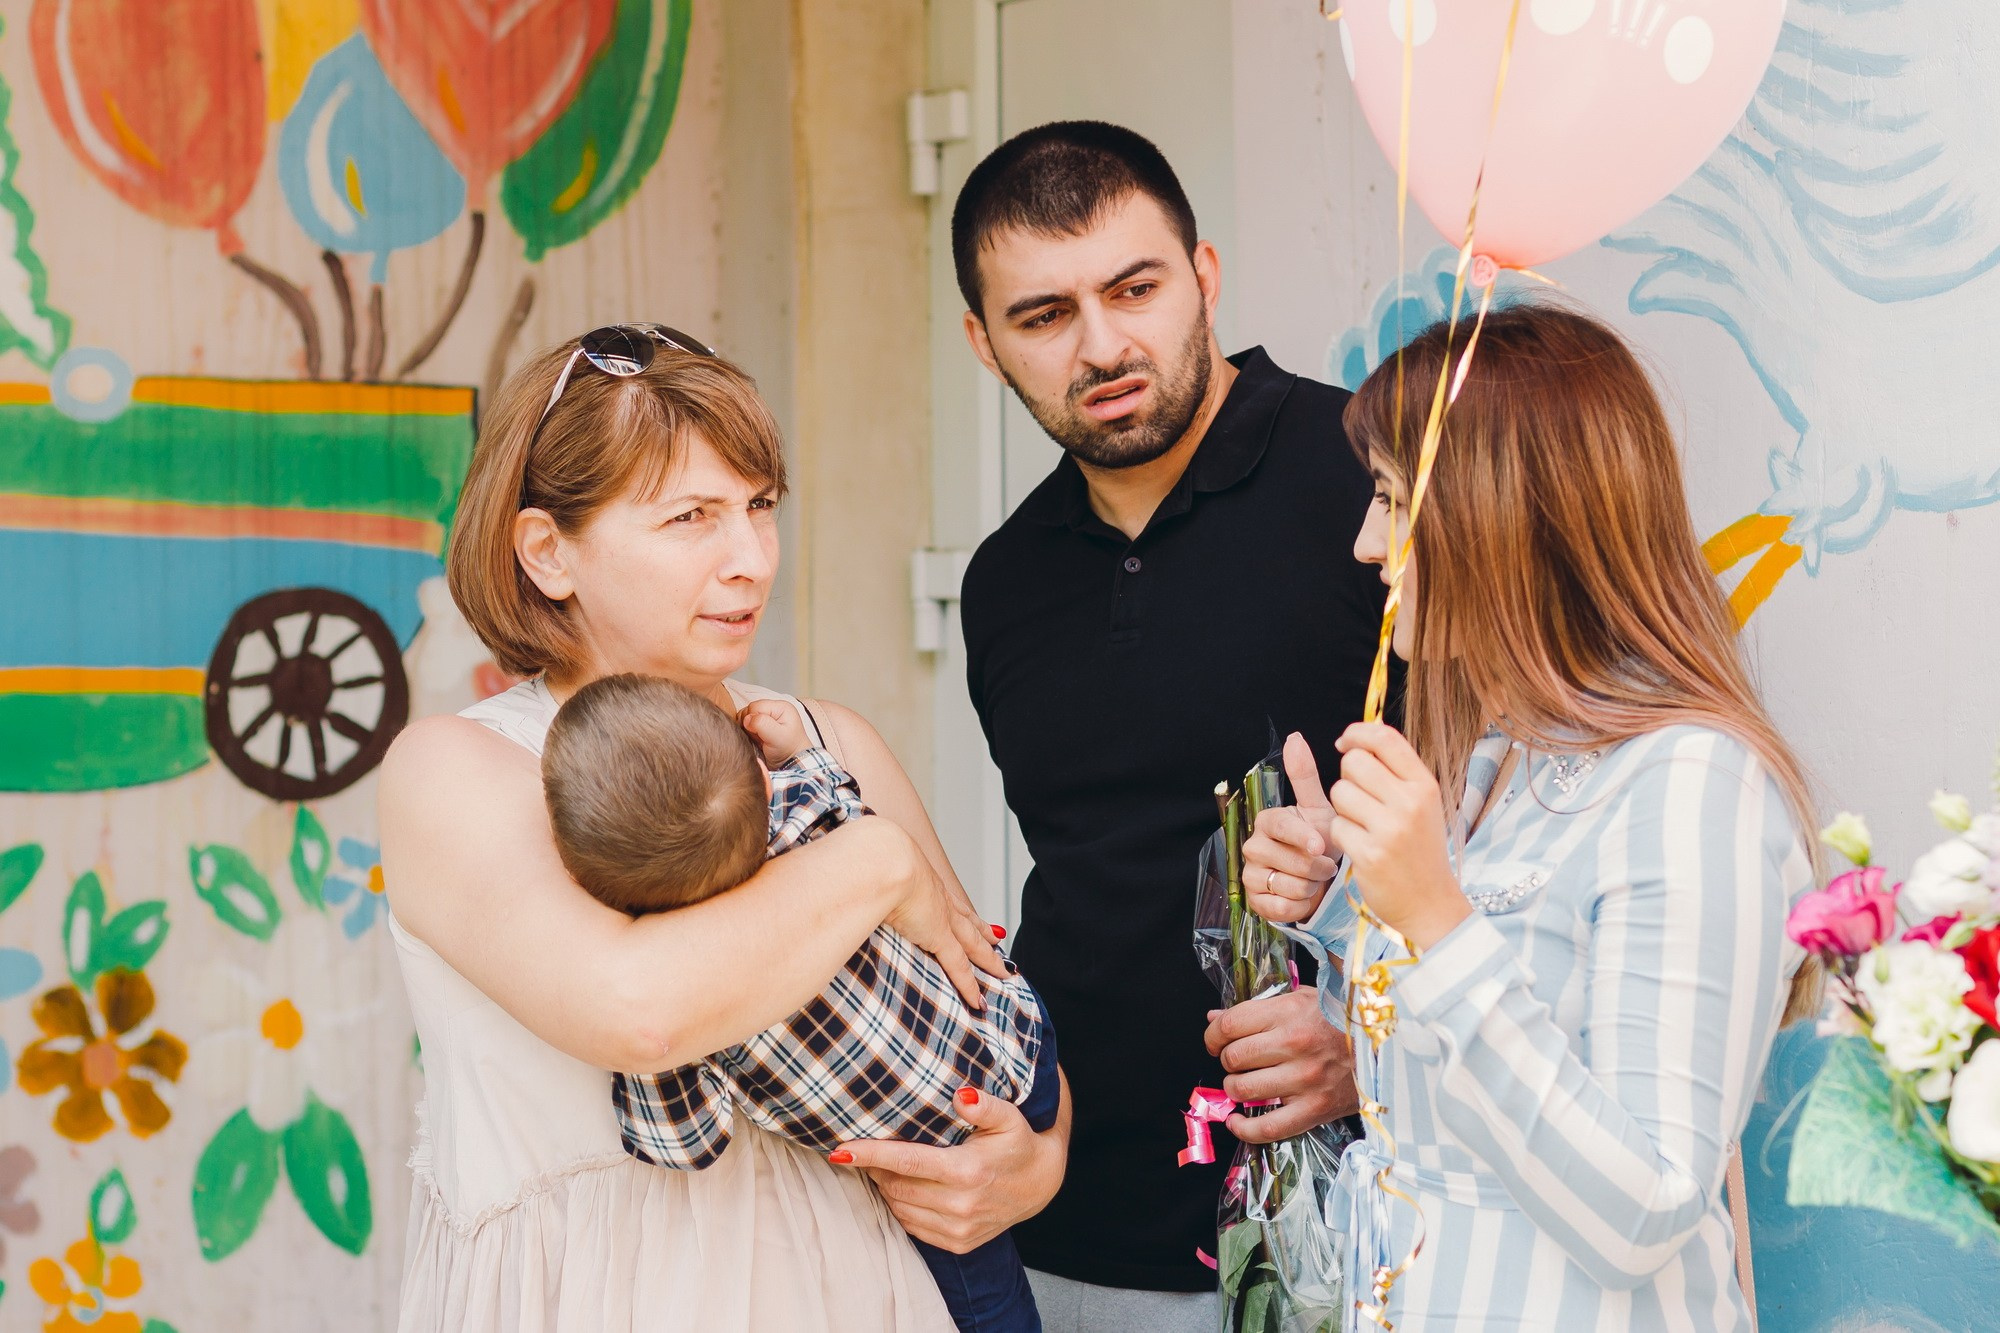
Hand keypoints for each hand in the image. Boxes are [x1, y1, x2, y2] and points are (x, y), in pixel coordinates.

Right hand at [739, 699, 807, 765]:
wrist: (792, 762)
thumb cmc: (788, 750)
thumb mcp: (777, 736)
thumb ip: (761, 724)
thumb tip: (747, 719)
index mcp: (780, 707)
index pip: (755, 706)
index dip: (752, 719)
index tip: (760, 733)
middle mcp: (774, 709)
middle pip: (749, 710)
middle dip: (750, 725)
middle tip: (760, 737)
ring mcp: (768, 717)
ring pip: (747, 717)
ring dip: (748, 729)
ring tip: (760, 739)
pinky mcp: (763, 726)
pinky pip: (748, 725)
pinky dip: (749, 733)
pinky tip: (757, 740)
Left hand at [833, 1076, 1069, 1252]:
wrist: (1041, 1185)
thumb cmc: (1019, 1143)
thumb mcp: (1009, 1118)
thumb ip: (986, 1105)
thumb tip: (961, 1095)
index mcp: (967, 1172)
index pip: (906, 1161)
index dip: (870, 1154)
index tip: (841, 1149)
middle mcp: (960, 1205)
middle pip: (896, 1185)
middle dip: (874, 1167)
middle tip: (864, 1148)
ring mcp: (958, 1230)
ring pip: (900, 1208)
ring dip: (885, 1188)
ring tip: (880, 1166)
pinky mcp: (957, 1244)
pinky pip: (912, 1227)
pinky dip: (900, 1207)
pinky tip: (901, 1189)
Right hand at [872, 818, 1008, 1008]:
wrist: (882, 859)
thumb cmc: (869, 859)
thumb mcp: (871, 869)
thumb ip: (863, 880)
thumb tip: (844, 885)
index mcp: (922, 880)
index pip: (948, 900)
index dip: (960, 910)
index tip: (972, 916)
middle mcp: (937, 898)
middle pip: (968, 921)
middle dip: (984, 933)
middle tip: (999, 939)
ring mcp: (941, 918)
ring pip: (973, 944)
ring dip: (988, 960)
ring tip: (1003, 971)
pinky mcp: (939, 936)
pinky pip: (959, 967)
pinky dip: (969, 985)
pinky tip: (978, 1000)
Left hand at [1203, 988, 1356, 1141]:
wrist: (1388, 1047)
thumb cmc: (1342, 1020)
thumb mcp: (1302, 999)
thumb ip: (1258, 1008)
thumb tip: (1214, 1018)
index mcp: (1290, 1013)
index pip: (1230, 1025)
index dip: (1213, 1034)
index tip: (1215, 1040)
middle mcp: (1295, 1045)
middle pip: (1233, 1057)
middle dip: (1227, 1060)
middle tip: (1238, 1061)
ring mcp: (1305, 1080)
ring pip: (1243, 1090)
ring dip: (1235, 1088)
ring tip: (1245, 1082)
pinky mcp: (1315, 1110)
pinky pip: (1267, 1128)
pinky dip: (1244, 1129)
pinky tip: (1237, 1122)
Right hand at [1244, 733, 1342, 924]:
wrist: (1324, 882)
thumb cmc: (1322, 842)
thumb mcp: (1319, 809)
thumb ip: (1305, 776)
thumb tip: (1294, 737)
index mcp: (1267, 821)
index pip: (1279, 826)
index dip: (1300, 837)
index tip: (1321, 845)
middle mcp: (1253, 846)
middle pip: (1283, 858)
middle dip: (1313, 866)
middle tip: (1327, 866)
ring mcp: (1251, 875)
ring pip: (1283, 884)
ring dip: (1308, 886)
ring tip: (1317, 880)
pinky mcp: (1255, 901)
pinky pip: (1278, 907)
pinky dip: (1298, 906)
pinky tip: (1306, 898)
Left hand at [1330, 722, 1467, 949]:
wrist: (1430, 904)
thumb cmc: (1420, 850)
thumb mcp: (1422, 806)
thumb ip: (1396, 773)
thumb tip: (1359, 739)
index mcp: (1425, 786)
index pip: (1385, 738)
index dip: (1357, 732)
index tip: (1345, 742)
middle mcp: (1410, 803)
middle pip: (1354, 762)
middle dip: (1347, 777)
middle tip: (1360, 800)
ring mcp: (1390, 830)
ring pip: (1340, 793)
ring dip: (1342, 809)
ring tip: (1363, 827)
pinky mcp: (1369, 854)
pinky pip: (1336, 826)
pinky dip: (1341, 836)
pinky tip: (1360, 848)